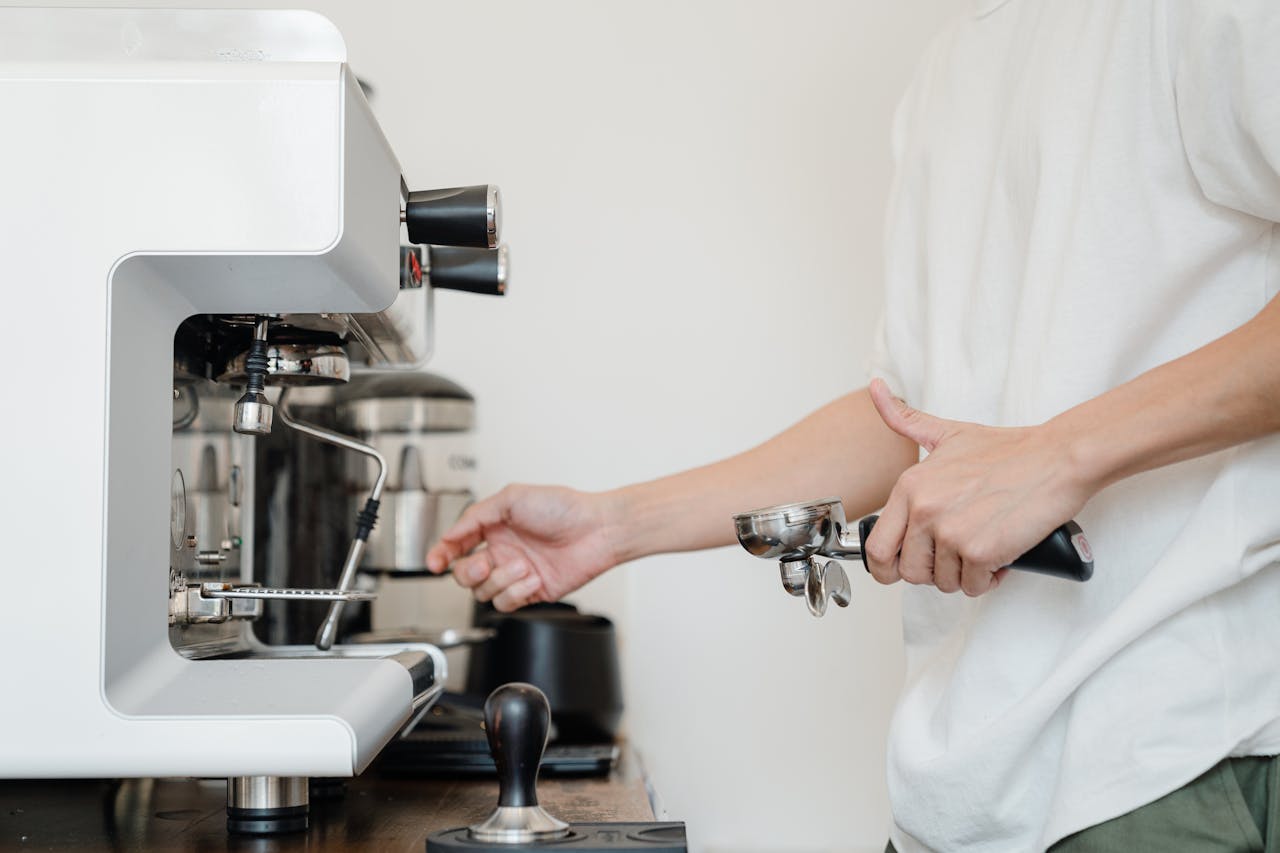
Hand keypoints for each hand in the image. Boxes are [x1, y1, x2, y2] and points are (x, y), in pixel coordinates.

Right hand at [425, 485, 623, 611]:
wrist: (597, 530)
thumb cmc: (564, 508)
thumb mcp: (512, 497)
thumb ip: (476, 514)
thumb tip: (451, 533)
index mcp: (495, 528)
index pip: (457, 546)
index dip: (441, 555)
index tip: (434, 562)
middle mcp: (503, 552)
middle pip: (464, 575)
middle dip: (469, 572)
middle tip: (485, 562)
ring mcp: (516, 573)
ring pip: (483, 592)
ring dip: (500, 580)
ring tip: (523, 566)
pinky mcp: (531, 591)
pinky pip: (507, 603)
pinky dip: (516, 592)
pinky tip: (532, 578)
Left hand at [863, 379, 1091, 595]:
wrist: (1056, 458)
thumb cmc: (1008, 450)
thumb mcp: (948, 433)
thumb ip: (906, 420)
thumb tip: (874, 389)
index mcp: (910, 486)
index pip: (877, 549)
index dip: (889, 567)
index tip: (905, 567)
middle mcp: (924, 510)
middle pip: (908, 572)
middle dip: (932, 572)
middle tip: (955, 556)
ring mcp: (950, 532)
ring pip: (942, 582)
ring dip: (963, 575)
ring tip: (981, 550)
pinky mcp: (980, 551)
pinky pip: (973, 586)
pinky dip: (988, 579)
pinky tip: (998, 558)